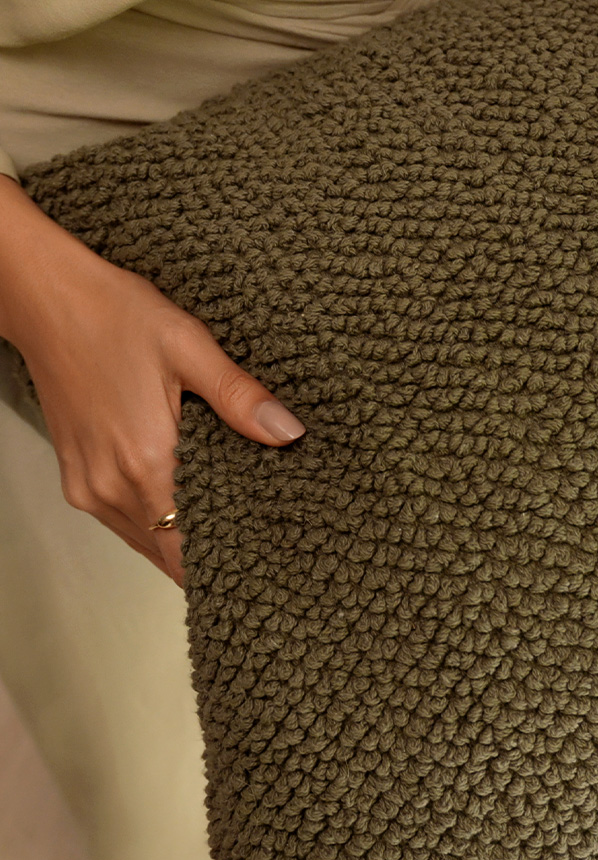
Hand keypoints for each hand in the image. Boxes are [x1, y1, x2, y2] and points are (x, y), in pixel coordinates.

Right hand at [0, 175, 305, 588]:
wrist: (45, 299)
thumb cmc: (116, 317)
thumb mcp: (188, 346)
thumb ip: (238, 396)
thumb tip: (290, 433)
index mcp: (146, 462)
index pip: (190, 547)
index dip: (228, 558)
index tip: (263, 560)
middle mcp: (111, 486)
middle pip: (169, 553)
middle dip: (212, 555)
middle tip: (260, 550)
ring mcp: (87, 486)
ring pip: (144, 541)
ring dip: (180, 542)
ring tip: (231, 535)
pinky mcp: (76, 477)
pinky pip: (122, 522)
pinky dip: (153, 525)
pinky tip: (185, 511)